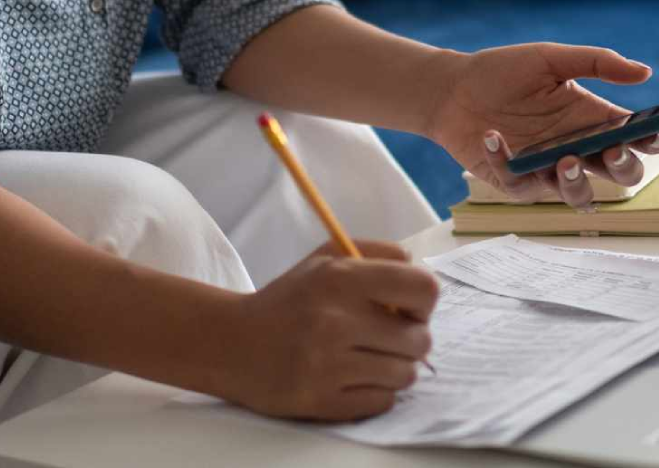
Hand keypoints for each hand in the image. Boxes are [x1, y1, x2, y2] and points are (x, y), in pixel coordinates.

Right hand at [220, 238, 438, 420]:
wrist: (232, 343)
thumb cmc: (290, 299)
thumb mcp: (327, 258)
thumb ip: (380, 256)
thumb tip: (422, 278)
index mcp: (340, 278)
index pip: (422, 289)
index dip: (425, 302)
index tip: (410, 309)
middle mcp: (335, 321)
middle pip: (419, 339)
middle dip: (412, 340)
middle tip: (390, 337)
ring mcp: (328, 366)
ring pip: (404, 374)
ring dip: (395, 368)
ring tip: (371, 358)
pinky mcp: (322, 401)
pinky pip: (383, 402)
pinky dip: (377, 392)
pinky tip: (355, 378)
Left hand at [424, 43, 658, 211]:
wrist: (453, 87)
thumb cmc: (504, 71)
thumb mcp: (550, 59)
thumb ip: (596, 63)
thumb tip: (645, 72)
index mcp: (592, 118)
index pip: (634, 136)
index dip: (652, 141)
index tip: (655, 135)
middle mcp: (576, 148)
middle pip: (618, 173)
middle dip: (624, 168)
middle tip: (613, 151)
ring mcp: (547, 169)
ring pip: (579, 196)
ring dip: (578, 185)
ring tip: (565, 160)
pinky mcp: (514, 181)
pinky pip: (521, 186)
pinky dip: (507, 162)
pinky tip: (494, 137)